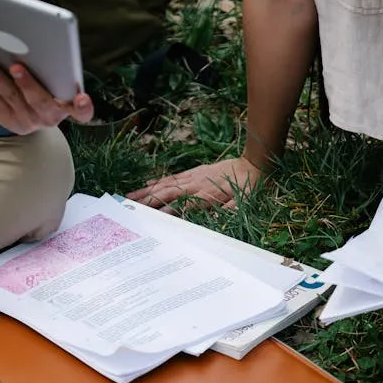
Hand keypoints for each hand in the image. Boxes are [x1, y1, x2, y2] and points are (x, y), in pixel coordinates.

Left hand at [0, 62, 93, 134]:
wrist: (29, 108)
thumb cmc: (47, 83)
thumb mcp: (55, 79)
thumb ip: (54, 67)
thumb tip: (37, 37)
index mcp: (68, 106)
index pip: (83, 112)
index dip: (84, 107)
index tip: (82, 98)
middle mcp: (50, 117)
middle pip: (40, 101)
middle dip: (27, 83)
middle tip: (16, 66)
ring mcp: (28, 121)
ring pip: (12, 99)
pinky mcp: (9, 121)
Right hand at [127, 156, 265, 213]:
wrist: (254, 163)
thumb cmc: (249, 186)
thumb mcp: (244, 201)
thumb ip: (229, 209)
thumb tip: (217, 217)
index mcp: (207, 195)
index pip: (182, 206)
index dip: (167, 212)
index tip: (151, 219)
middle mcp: (196, 185)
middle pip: (167, 193)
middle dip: (147, 200)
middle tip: (129, 207)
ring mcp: (193, 177)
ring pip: (165, 184)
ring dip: (147, 191)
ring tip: (129, 196)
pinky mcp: (193, 172)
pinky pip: (172, 177)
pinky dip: (158, 181)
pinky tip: (146, 185)